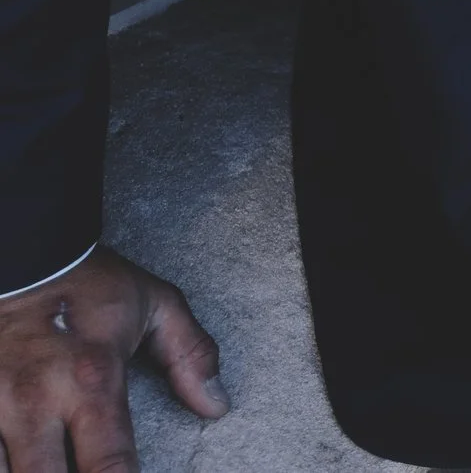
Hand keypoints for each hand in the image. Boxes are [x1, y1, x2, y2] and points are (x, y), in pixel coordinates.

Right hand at [0, 248, 226, 471]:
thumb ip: (190, 356)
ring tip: (51, 464)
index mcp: (92, 380)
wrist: (20, 252)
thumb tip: (217, 407)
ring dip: (26, 472)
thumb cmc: (88, 282)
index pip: (109, 466)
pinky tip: (17, 457)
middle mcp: (35, 401)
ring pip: (2, 471)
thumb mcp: (154, 305)